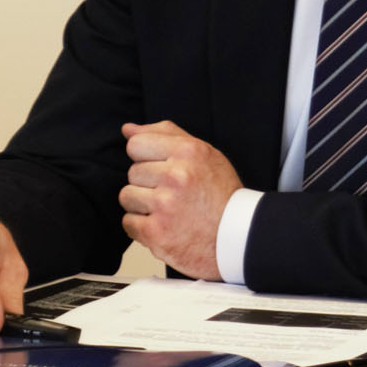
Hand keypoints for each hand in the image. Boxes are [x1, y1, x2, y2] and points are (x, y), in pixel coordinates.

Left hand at [117, 120, 238, 278]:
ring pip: (127, 196)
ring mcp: (165, 205)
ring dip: (143, 206)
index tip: (161, 169)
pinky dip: (142, 228)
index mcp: (187, 152)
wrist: (239, 237)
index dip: (146, 158)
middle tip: (173, 194)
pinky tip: (165, 227)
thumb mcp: (202, 154)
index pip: (136, 143)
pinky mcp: (157, 233)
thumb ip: (164, 134)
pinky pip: (128, 222)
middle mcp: (176, 176)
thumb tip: (127, 129)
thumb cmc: (219, 194)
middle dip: (148, 183)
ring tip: (168, 211)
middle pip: (132, 172)